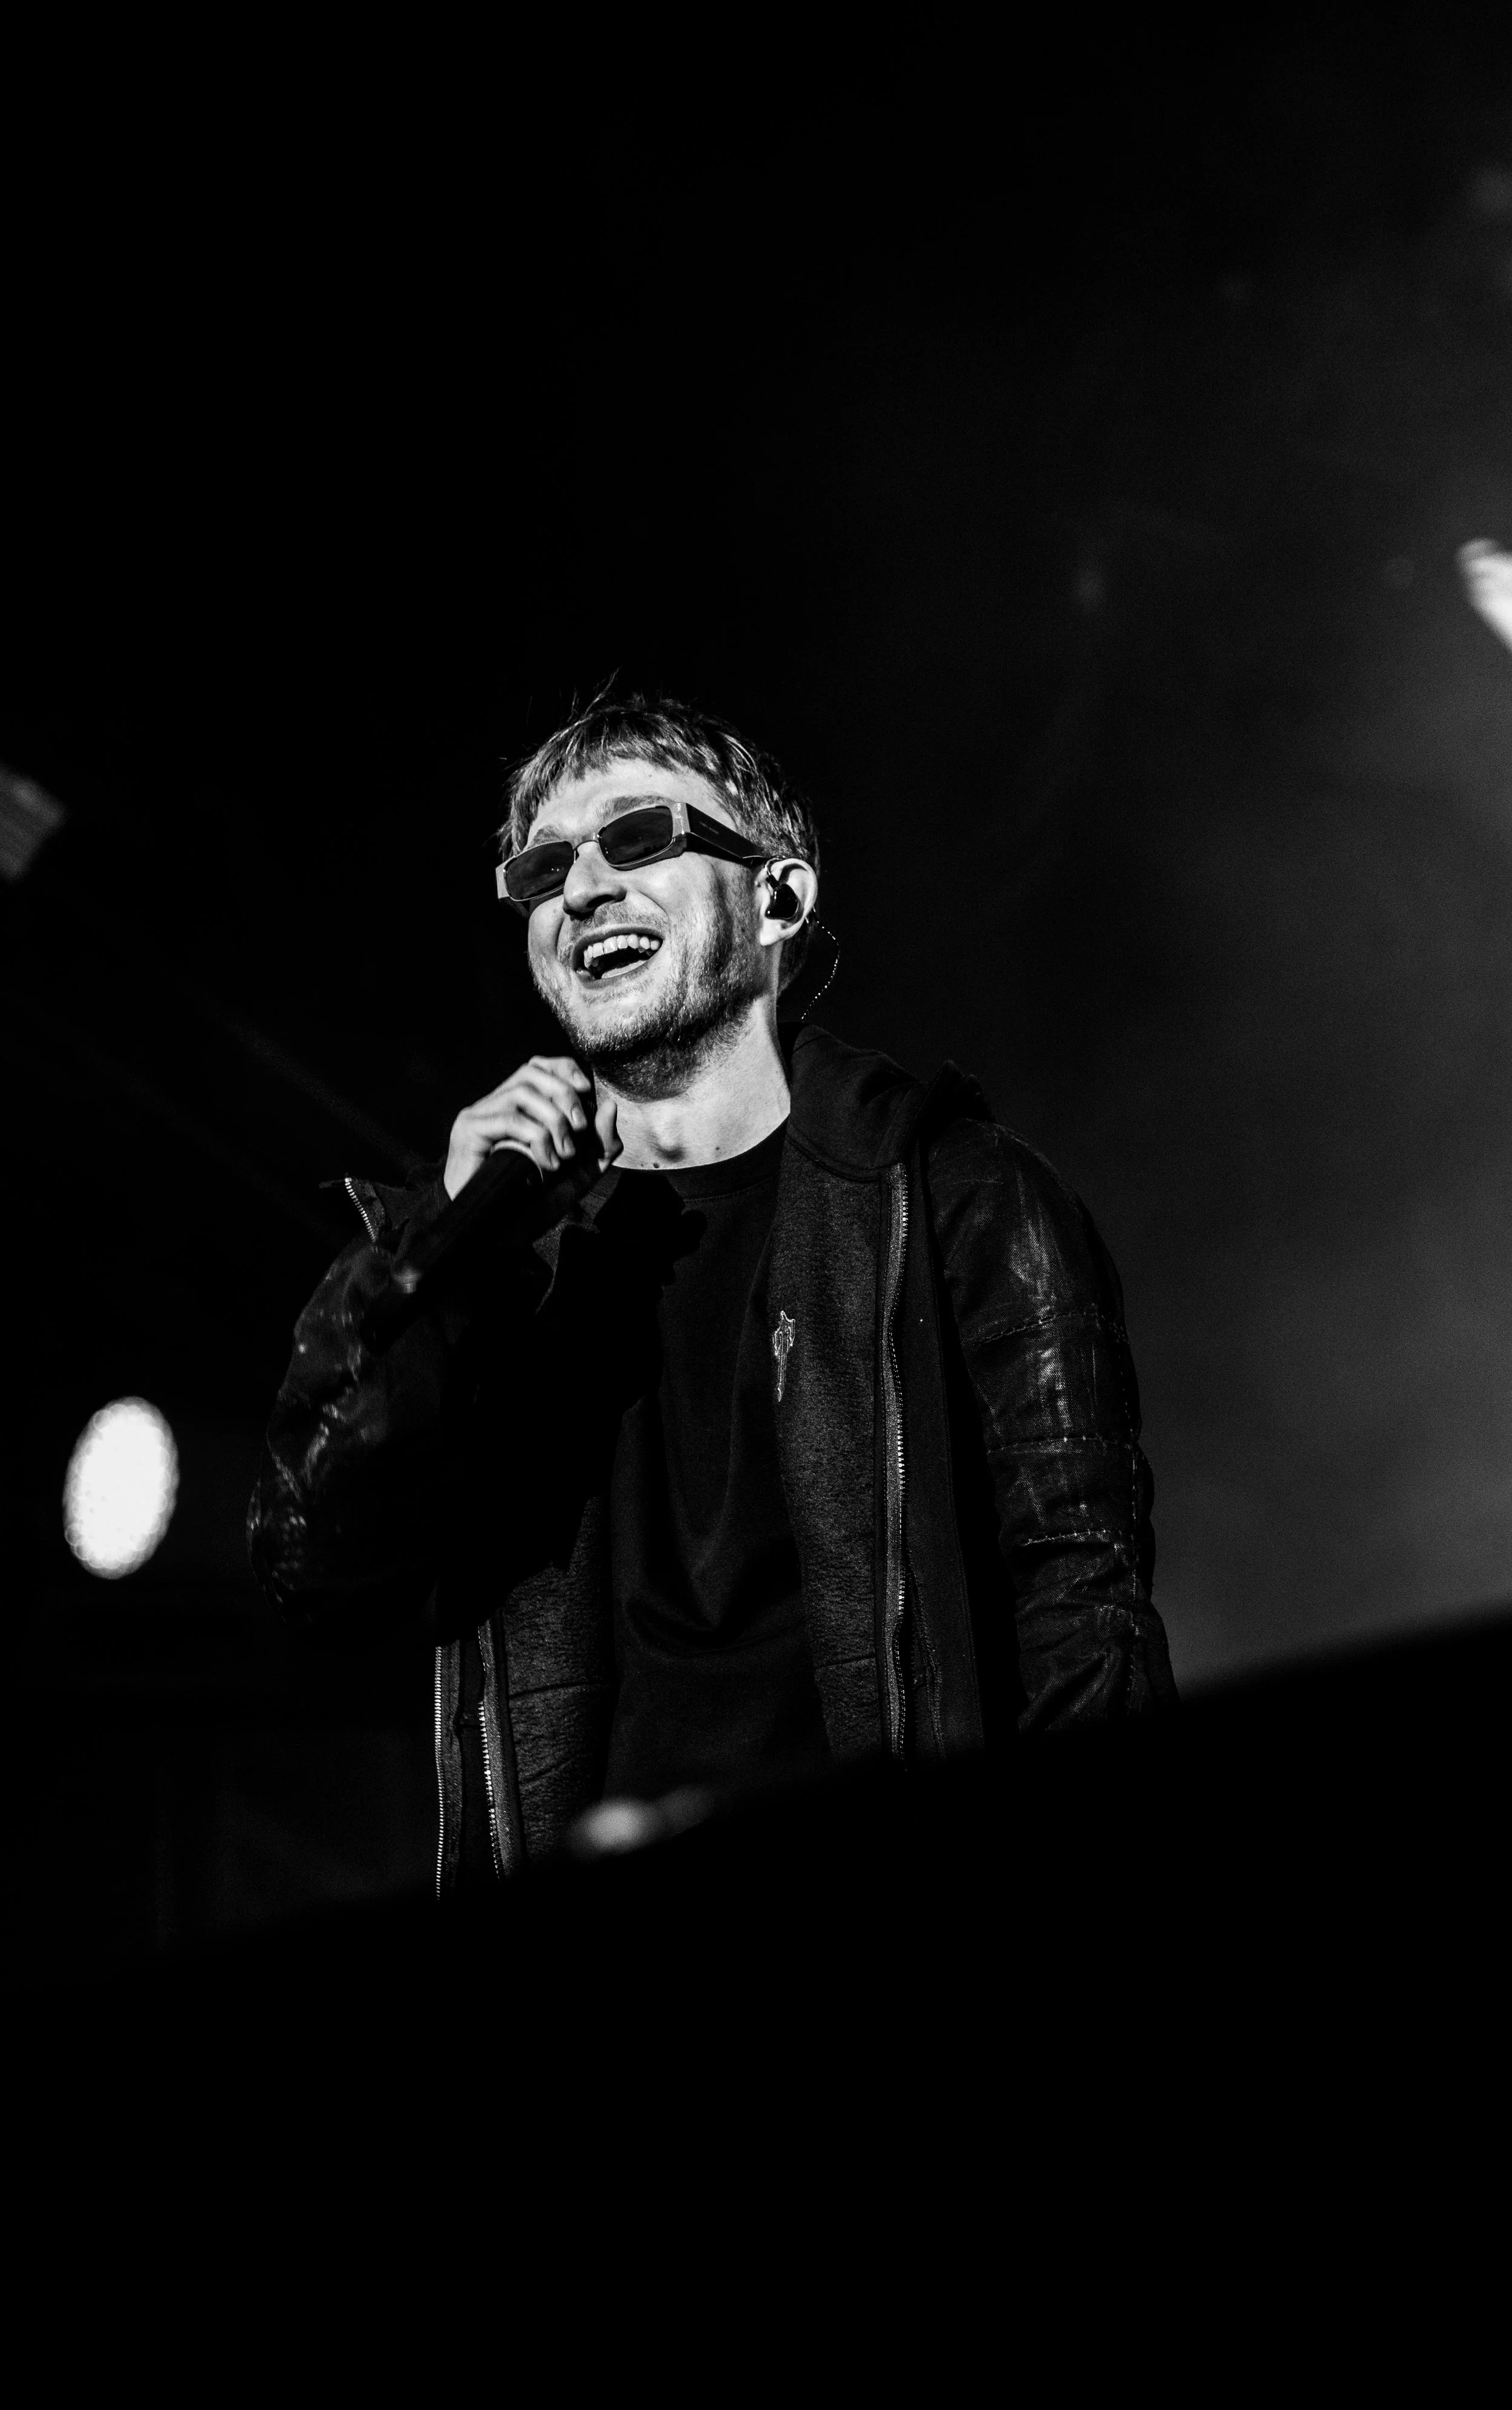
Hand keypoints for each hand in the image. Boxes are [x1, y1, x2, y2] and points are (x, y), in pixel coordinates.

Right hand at [443, 1057, 620, 1198]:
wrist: (494, 1237)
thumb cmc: (531, 1204)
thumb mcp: (577, 1174)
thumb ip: (598, 1145)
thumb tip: (609, 1106)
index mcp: (519, 1109)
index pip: (539, 1066)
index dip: (565, 1069)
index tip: (586, 1090)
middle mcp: (496, 1105)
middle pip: (530, 1071)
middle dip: (564, 1095)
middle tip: (579, 1131)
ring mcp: (479, 1116)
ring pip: (521, 1093)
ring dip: (553, 1120)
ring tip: (562, 1155)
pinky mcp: (468, 1131)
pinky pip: (508, 1119)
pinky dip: (536, 1138)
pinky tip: (545, 1164)